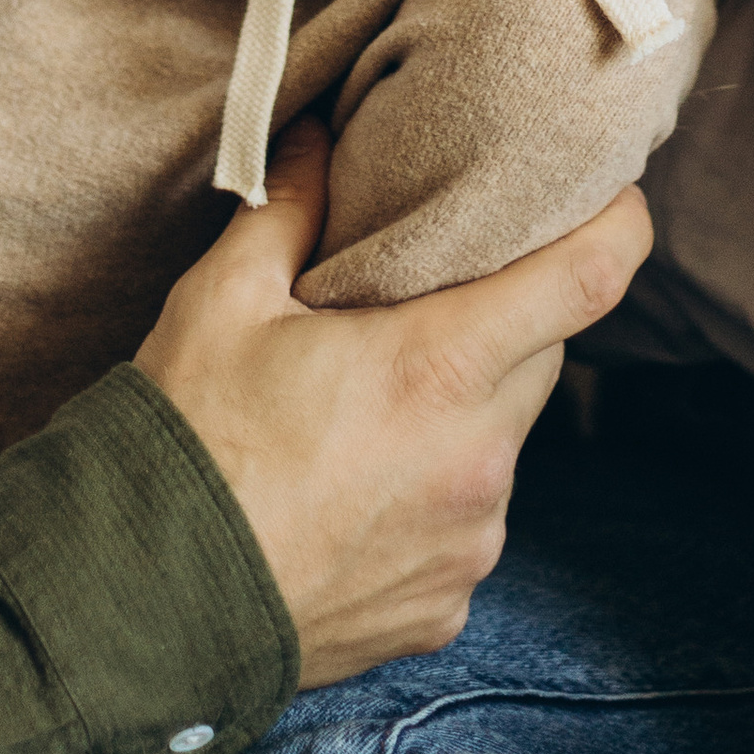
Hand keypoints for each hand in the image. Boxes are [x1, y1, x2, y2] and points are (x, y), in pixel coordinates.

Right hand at [135, 118, 649, 683]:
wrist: (136, 619)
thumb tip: (321, 134)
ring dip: (459, 413)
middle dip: (504, 319)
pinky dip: (429, 498)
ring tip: (367, 409)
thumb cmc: (181, 445)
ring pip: (500, 443)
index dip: (617, 228)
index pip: (586, 282)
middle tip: (433, 298)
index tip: (617, 199)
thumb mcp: (222, 302)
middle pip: (540, 358)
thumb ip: (289, 205)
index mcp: (439, 368)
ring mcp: (469, 543)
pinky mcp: (444, 608)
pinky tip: (353, 494)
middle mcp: (478, 461)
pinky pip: (464, 526)